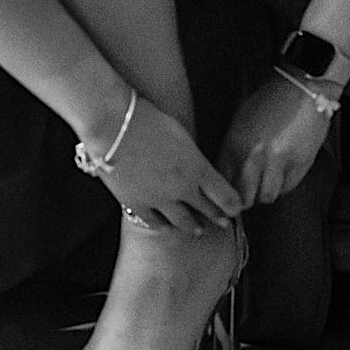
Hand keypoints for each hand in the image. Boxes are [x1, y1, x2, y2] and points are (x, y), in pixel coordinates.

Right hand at [89, 97, 241, 234]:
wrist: (113, 125)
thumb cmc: (146, 118)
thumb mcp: (180, 132)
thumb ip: (192, 155)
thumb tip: (195, 165)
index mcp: (198, 167)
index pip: (225, 196)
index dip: (233, 205)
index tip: (235, 208)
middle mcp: (183, 188)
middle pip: (207, 210)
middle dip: (217, 217)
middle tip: (223, 222)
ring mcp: (159, 199)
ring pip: (182, 221)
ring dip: (192, 226)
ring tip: (197, 230)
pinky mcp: (137, 203)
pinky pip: (154, 221)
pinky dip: (162, 225)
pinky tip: (165, 226)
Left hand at [220, 71, 334, 209]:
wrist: (303, 89)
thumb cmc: (272, 98)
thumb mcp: (241, 119)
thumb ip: (233, 146)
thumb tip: (227, 171)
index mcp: (235, 142)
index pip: (222, 180)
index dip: (223, 190)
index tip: (225, 193)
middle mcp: (255, 156)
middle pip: (243, 196)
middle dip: (242, 199)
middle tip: (244, 197)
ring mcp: (279, 162)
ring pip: (266, 196)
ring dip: (264, 193)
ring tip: (263, 184)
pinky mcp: (300, 165)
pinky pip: (287, 188)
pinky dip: (282, 186)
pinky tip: (280, 176)